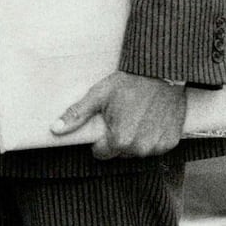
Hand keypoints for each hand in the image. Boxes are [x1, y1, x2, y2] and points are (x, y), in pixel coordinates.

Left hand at [51, 72, 185, 158]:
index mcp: (120, 139)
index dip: (101, 139)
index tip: (107, 123)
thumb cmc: (129, 82)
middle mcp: (140, 148)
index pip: (102, 153)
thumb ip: (77, 114)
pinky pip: (156, 147)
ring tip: (138, 116)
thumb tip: (55, 129)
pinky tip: (152, 120)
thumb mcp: (99, 94)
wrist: (162, 72)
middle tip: (123, 116)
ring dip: (136, 139)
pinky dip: (153, 137)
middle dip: (118, 139)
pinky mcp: (171, 142)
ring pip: (138, 152)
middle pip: (120, 153)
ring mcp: (157, 146)